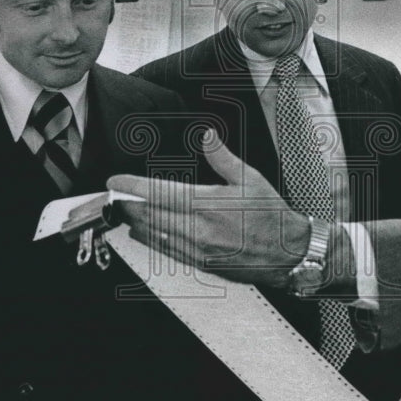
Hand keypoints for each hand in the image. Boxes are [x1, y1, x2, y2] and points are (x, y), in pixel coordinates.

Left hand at [108, 130, 310, 288]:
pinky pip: (166, 252)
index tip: (118, 181)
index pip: (160, 193)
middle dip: (127, 205)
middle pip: (150, 216)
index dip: (133, 187)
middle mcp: (199, 228)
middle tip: (113, 196)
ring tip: (123, 211)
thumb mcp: (250, 178)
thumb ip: (222, 157)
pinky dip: (150, 240)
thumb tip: (208, 138)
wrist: (287, 252)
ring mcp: (198, 248)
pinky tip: (143, 233)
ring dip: (135, 223)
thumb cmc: (271, 217)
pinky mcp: (201, 262)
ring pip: (154, 236)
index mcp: (209, 204)